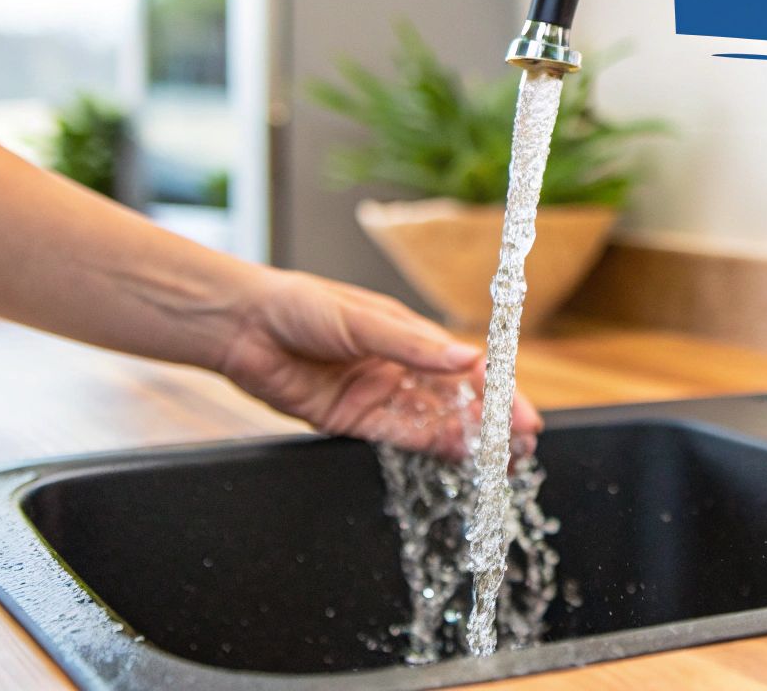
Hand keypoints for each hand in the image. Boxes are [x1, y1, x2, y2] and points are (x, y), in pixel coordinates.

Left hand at [215, 269, 542, 458]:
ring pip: (434, 424)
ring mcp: (377, 397)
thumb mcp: (362, 320)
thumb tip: (465, 359)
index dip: (498, 392)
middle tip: (523, 447)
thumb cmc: (300, 306)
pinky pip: (398, 439)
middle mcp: (399, 368)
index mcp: (408, 336)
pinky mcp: (352, 422)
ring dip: (468, 441)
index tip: (523, 414)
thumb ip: (413, 346)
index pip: (465, 367)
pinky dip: (430, 449)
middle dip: (492, 423)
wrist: (243, 327)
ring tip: (502, 461)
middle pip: (457, 401)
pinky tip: (459, 457)